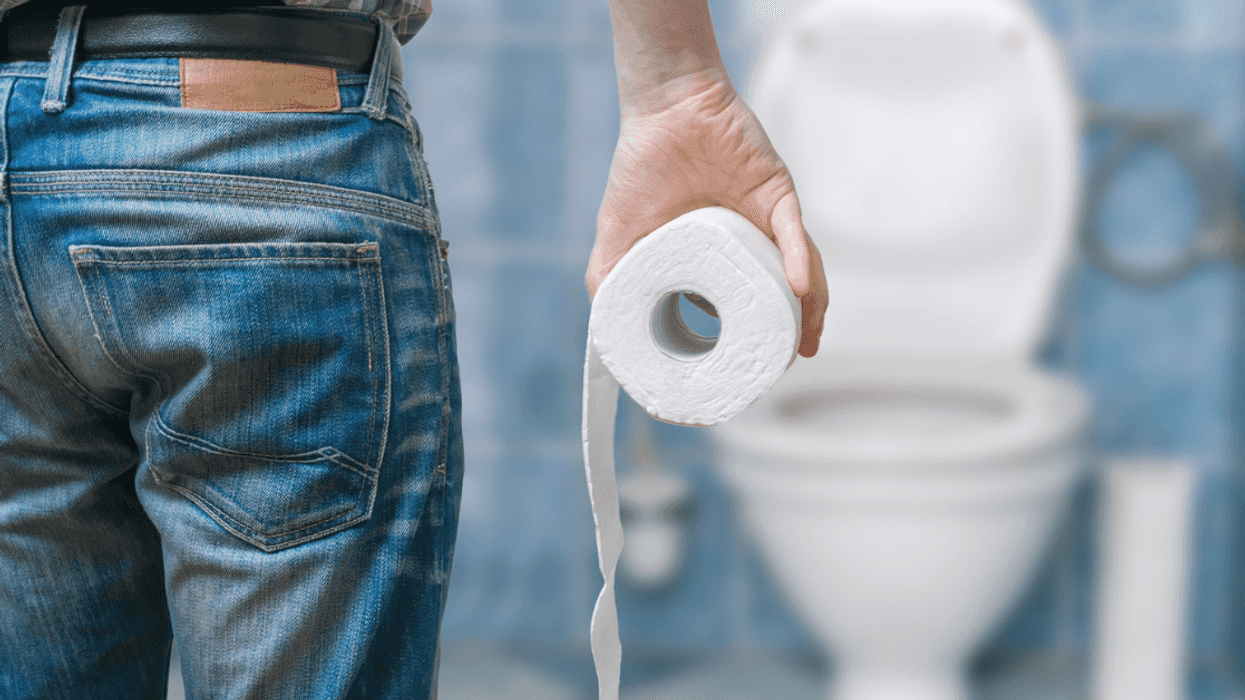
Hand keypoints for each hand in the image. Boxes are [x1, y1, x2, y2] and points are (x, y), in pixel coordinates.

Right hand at [586, 69, 827, 356]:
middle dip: (788, 335)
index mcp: (718, 261)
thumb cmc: (641, 168)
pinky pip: (796, 233)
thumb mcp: (616, 239)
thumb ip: (610, 284)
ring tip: (804, 342)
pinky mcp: (778, 195)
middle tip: (783, 364)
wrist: (664, 109)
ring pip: (800, 273)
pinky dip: (800, 262)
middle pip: (780, 299)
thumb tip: (608, 341)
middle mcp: (749, 246)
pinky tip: (798, 289)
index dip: (745, 343)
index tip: (744, 376)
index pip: (739, 309)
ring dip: (808, 310)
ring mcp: (766, 223)